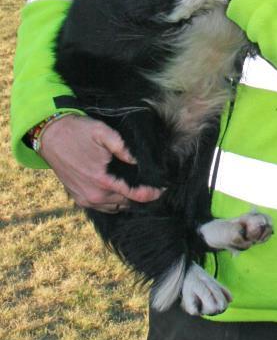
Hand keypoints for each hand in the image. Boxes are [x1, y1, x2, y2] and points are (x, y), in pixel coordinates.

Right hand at [38, 115, 163, 212]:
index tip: (162, 190)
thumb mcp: (103, 132)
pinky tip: (119, 192)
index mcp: (103, 180)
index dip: (151, 194)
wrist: (50, 136)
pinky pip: (102, 207)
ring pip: (114, 207)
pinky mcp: (78, 198)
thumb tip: (138, 161)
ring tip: (137, 190)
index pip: (134, 195)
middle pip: (126, 203)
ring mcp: (85, 199)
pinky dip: (113, 203)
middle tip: (150, 187)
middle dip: (140, 197)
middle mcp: (94, 195)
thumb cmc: (78, 132)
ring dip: (126, 201)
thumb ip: (122, 148)